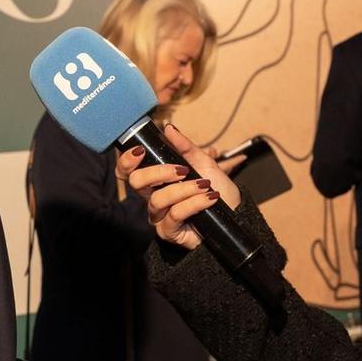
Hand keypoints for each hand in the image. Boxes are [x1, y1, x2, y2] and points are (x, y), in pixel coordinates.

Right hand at [116, 126, 240, 250]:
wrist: (235, 213)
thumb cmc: (215, 188)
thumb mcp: (203, 162)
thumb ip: (184, 146)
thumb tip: (168, 128)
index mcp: (155, 180)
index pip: (128, 171)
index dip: (127, 160)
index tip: (141, 150)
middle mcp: (152, 197)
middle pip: (135, 182)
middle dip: (158, 172)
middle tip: (183, 170)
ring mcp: (159, 216)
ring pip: (158, 199)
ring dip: (184, 189)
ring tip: (205, 186)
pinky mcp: (169, 231)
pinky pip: (175, 214)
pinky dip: (194, 203)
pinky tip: (210, 197)